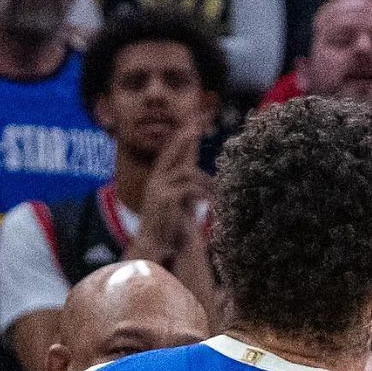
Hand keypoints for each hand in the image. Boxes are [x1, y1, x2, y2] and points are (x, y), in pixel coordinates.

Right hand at [130, 125, 209, 263]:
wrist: (154, 243)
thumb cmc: (167, 225)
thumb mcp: (177, 203)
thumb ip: (186, 188)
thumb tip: (201, 177)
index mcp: (157, 179)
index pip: (168, 155)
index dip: (178, 141)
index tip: (188, 126)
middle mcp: (155, 180)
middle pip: (171, 154)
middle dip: (183, 140)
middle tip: (194, 126)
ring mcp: (158, 188)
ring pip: (186, 172)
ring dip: (206, 180)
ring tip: (217, 192)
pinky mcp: (165, 198)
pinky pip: (189, 188)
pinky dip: (203, 193)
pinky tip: (211, 201)